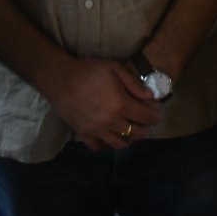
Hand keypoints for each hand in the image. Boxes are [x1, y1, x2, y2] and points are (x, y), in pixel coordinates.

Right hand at [43, 57, 161, 150]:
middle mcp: (111, 121)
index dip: (154, 116)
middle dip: (144, 129)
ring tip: (130, 132)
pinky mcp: (84, 134)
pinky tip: (109, 136)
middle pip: (135, 133)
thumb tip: (150, 97)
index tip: (155, 114)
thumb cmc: (89, 71)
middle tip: (146, 125)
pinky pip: (99, 146)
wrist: (60, 79)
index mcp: (121, 104)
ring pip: (119, 144)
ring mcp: (97, 130)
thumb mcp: (114, 69)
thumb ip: (134, 84)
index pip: (145, 117)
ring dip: (129, 139)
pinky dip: (106, 144)